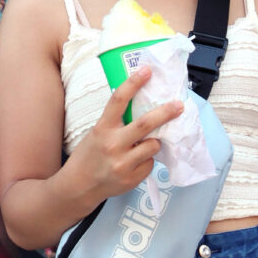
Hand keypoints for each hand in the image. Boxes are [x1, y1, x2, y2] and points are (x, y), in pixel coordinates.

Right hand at [65, 66, 183, 201]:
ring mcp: (123, 163)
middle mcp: (113, 144)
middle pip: (146, 124)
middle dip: (166, 113)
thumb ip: (118, 124)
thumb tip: (147, 108)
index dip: (133, 83)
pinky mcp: (132, 178)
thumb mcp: (97, 134)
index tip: (147, 71)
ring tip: (142, 146)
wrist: (78, 187)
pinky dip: (147, 160)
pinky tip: (134, 164)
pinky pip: (150, 163)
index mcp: (102, 129)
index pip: (118, 101)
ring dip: (154, 142)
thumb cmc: (90, 156)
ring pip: (153, 145)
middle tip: (179, 105)